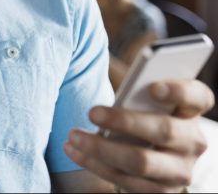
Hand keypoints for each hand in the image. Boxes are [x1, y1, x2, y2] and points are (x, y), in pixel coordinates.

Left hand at [63, 79, 214, 192]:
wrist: (150, 149)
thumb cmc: (140, 111)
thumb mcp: (145, 99)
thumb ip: (137, 94)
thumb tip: (117, 98)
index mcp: (191, 110)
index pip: (197, 96)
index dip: (178, 91)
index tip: (153, 87)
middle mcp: (193, 141)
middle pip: (164, 130)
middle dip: (124, 121)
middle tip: (91, 112)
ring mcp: (180, 170)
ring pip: (141, 161)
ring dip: (101, 149)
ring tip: (73, 136)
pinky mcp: (162, 191)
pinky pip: (127, 181)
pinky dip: (96, 165)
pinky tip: (74, 151)